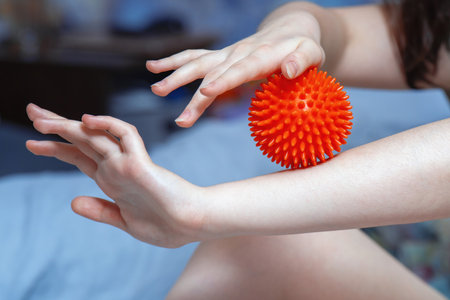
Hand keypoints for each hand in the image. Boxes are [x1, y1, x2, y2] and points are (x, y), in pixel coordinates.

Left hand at [25, 104, 207, 247]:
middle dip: (55, 127)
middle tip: (32, 113)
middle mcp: (116, 168)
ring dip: (66, 125)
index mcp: (111, 180)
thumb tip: (72, 202)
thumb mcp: (125, 221)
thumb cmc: (166, 225)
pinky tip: (87, 120)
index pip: (79, 157)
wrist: (192, 225)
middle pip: (81, 141)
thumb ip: (101, 210)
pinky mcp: (141, 163)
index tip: (32, 143)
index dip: (55, 148)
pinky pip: (124, 135)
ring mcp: (127, 164)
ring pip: (95, 136)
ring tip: (39, 119)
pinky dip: (108, 124)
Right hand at [147, 10, 323, 127]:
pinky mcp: (221, 57)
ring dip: (175, 76)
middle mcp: (238, 52)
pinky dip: (174, 62)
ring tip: (155, 89)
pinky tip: (154, 68)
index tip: (206, 91)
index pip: (240, 69)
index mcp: (261, 54)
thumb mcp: (313, 53)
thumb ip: (303, 61)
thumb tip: (291, 70)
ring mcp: (227, 53)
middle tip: (170, 104)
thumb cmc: (305, 48)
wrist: (290, 31)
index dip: (223, 80)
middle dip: (188, 86)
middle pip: (210, 68)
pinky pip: (194, 58)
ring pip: (196, 63)